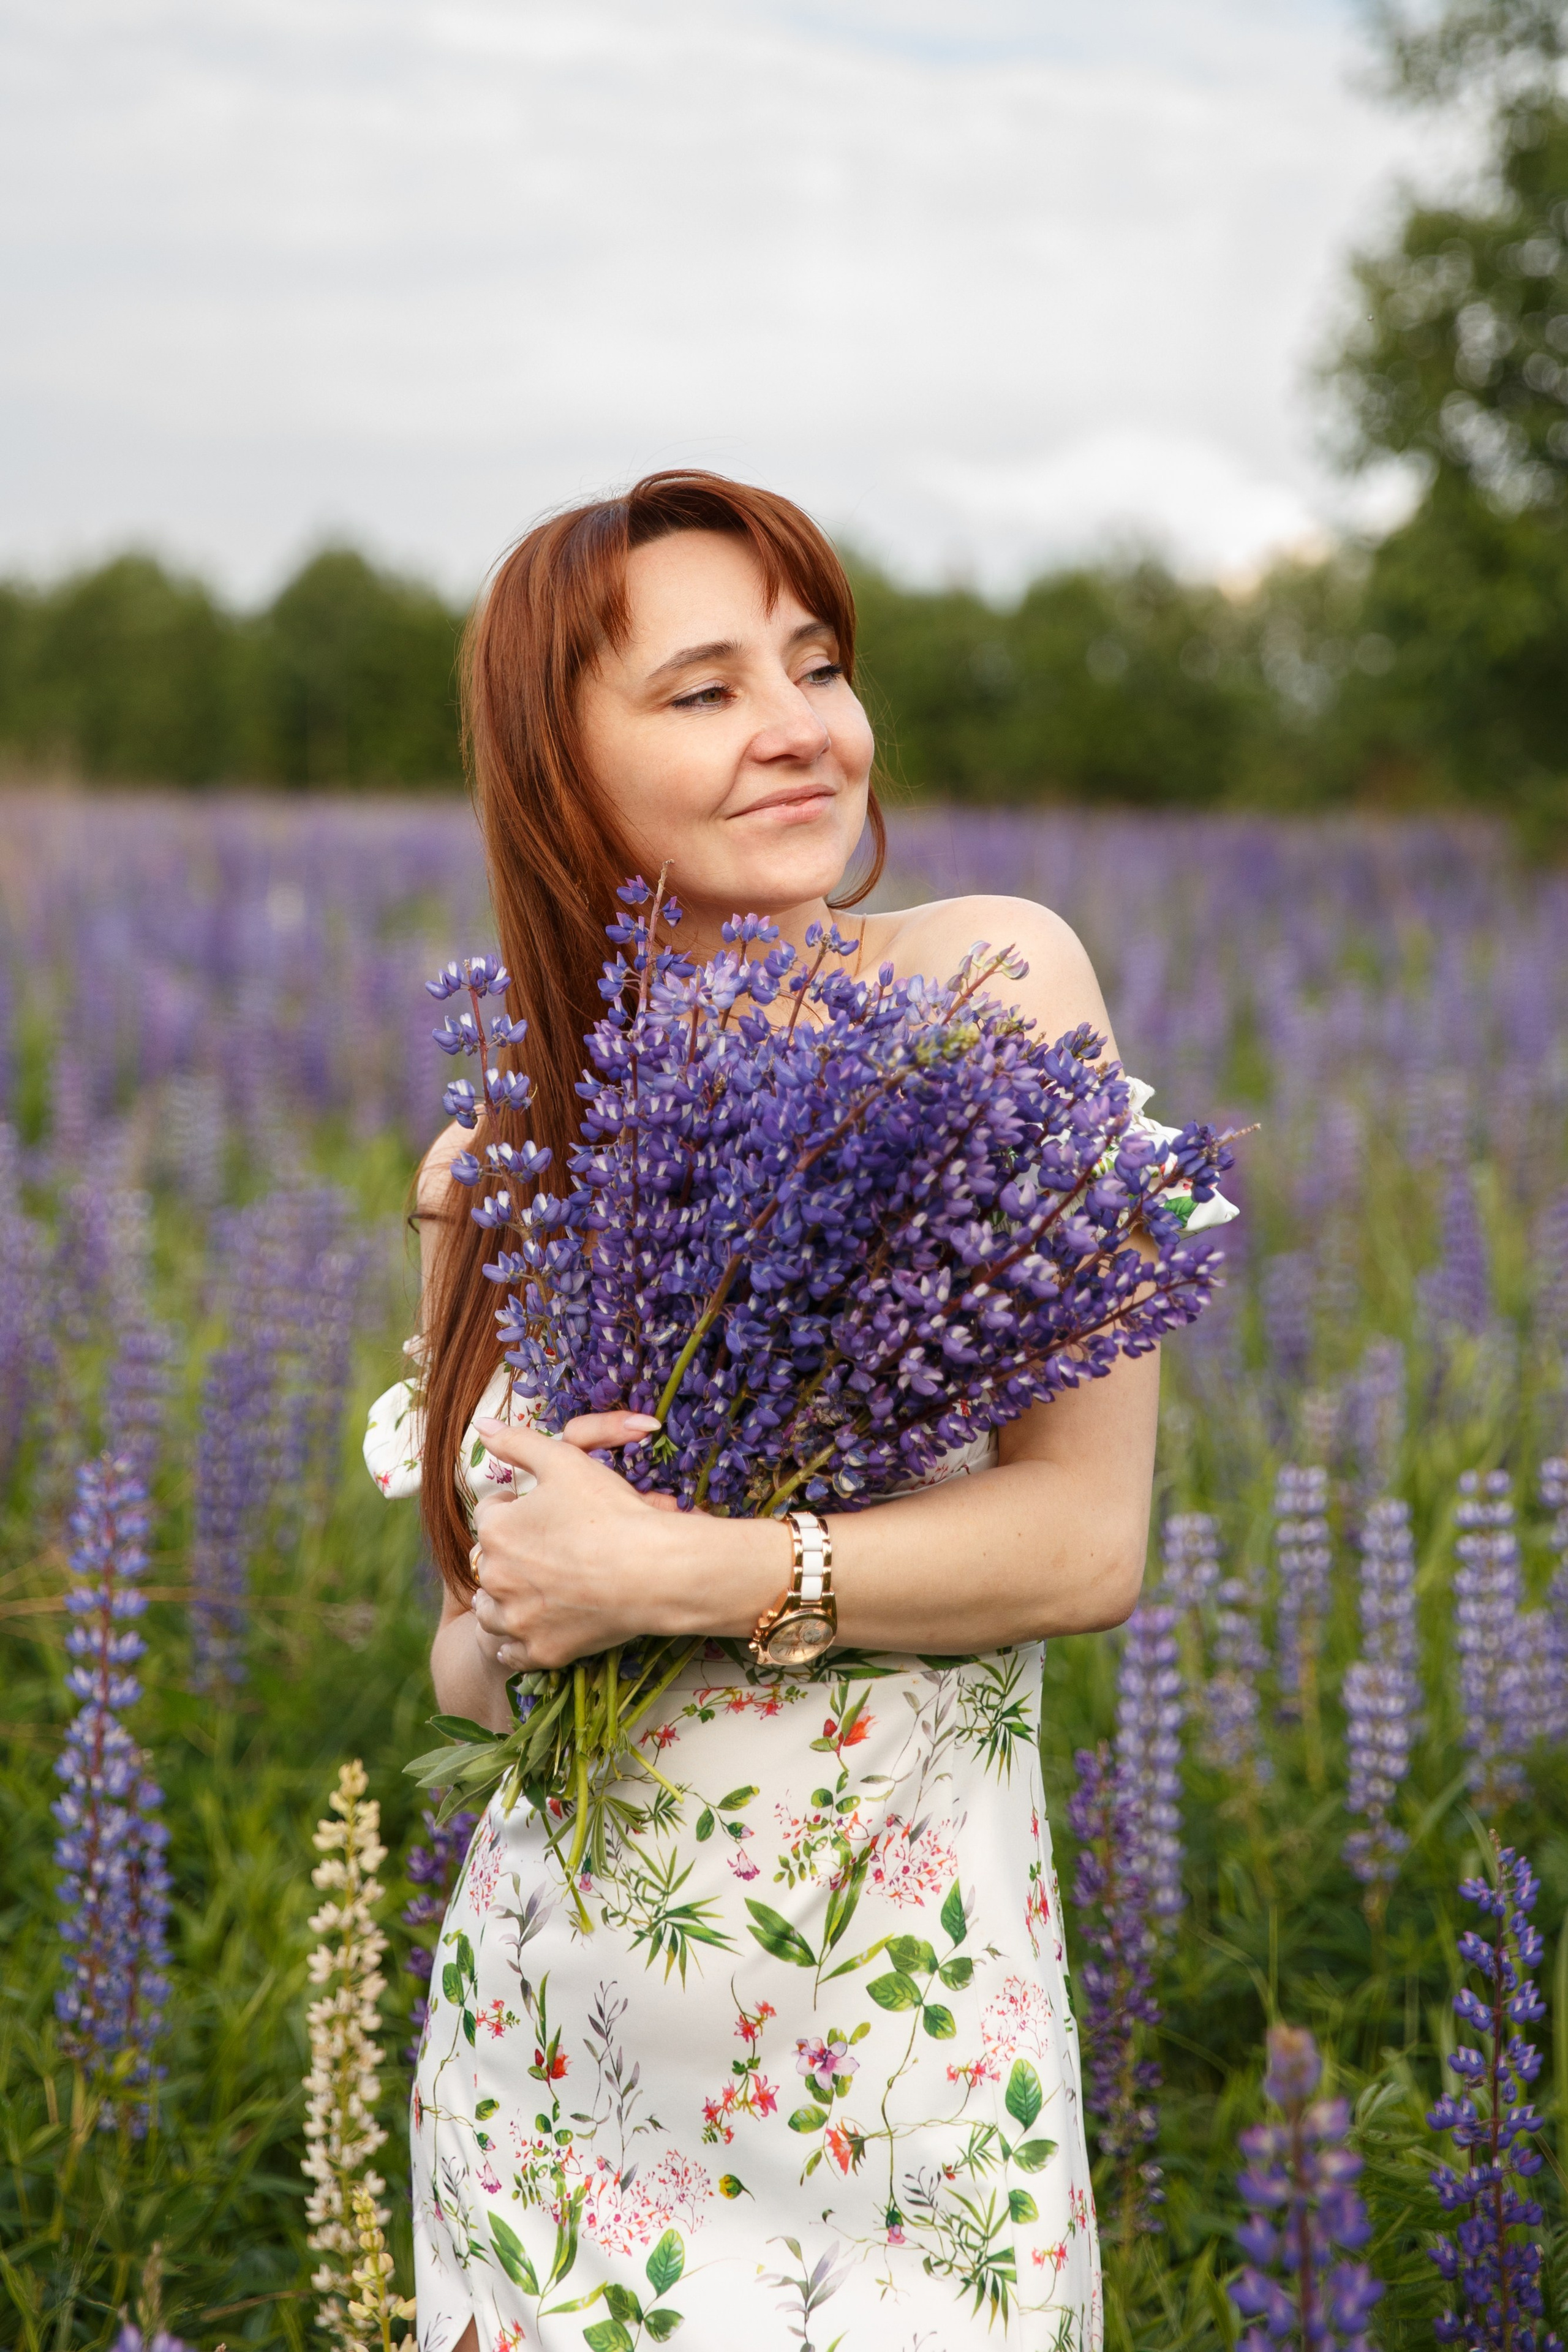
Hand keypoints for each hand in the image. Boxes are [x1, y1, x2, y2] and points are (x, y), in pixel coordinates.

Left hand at [466, 1412, 685, 1673]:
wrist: (654, 1570)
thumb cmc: (611, 1511)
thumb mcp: (564, 1460)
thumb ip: (518, 1442)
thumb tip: (482, 1425)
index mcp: (496, 1530)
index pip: (491, 1515)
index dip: (517, 1509)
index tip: (545, 1512)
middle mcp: (496, 1578)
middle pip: (487, 1564)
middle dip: (508, 1555)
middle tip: (548, 1549)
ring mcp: (517, 1619)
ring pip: (491, 1611)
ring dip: (504, 1599)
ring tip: (536, 1587)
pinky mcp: (540, 1651)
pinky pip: (510, 1650)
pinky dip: (517, 1640)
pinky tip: (536, 1624)